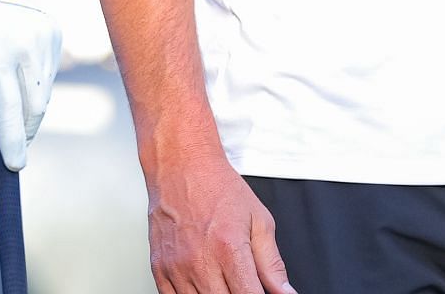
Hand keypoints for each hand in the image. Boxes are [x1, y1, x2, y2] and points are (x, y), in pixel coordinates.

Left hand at [0, 0, 61, 169]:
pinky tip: (15, 77)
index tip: (14, 166)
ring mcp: (46, 35)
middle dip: (21, 130)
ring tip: (4, 102)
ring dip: (27, 107)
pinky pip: (48, 75)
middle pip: (33, 106)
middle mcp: (28, 42)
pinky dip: (34, 86)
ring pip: (44, 93)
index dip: (13, 141)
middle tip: (9, 148)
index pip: (11, 108)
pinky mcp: (54, 31)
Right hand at [144, 129, 294, 293]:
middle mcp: (200, 261)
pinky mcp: (159, 268)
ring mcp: (176, 267)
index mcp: (229, 250)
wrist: (180, 165)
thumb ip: (273, 263)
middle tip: (241, 284)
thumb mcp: (258, 220)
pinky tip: (201, 285)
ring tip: (222, 281)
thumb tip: (285, 292)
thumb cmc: (216, 187)